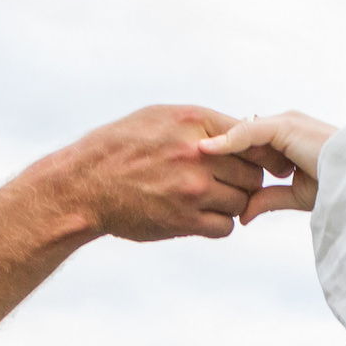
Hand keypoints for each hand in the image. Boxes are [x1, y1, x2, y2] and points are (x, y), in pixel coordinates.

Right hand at [43, 105, 263, 242]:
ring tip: (213, 200)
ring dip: (232, 204)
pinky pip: (225, 227)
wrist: (86, 184)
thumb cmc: (121, 148)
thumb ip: (201, 125)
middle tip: (230, 184)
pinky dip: (220, 224)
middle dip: (245, 180)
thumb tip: (240, 133)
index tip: (256, 161)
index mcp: (193, 122)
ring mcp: (192, 189)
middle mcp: (197, 154)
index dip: (258, 152)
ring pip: (242, 201)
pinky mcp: (184, 220)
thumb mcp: (159, 118)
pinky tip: (203, 216)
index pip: (249, 136)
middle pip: (251, 172)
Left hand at [198, 112, 338, 221]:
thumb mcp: (294, 196)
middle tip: (183, 157)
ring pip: (241, 132)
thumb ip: (267, 200)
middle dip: (213, 146)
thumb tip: (241, 217)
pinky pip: (248, 132)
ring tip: (187, 152)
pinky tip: (206, 150)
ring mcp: (284, 123)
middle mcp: (283, 126)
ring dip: (215, 142)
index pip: (247, 144)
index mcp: (286, 140)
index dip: (224, 156)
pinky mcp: (285, 126)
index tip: (199, 169)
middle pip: (240, 135)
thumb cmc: (335, 188)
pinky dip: (226, 141)